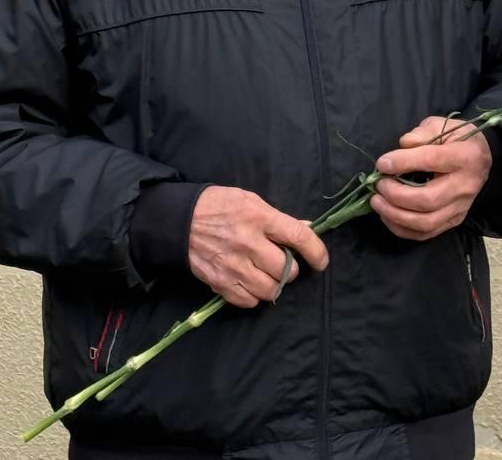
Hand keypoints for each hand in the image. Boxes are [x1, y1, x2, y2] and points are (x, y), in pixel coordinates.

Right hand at [187, 186, 328, 307]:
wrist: (180, 220)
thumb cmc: (219, 205)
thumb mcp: (250, 201)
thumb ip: (279, 218)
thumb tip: (307, 227)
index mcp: (259, 217)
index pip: (298, 236)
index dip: (316, 251)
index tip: (321, 261)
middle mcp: (248, 243)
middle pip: (286, 270)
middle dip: (289, 268)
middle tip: (281, 262)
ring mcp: (234, 266)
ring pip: (270, 289)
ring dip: (274, 284)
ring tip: (266, 273)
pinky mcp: (220, 282)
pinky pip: (248, 301)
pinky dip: (254, 295)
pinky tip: (250, 282)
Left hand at [371, 116, 492, 241]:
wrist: (482, 158)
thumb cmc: (458, 139)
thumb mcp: (442, 125)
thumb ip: (422, 133)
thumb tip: (404, 144)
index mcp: (464, 157)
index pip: (431, 161)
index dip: (404, 162)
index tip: (382, 163)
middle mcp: (464, 186)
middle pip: (428, 200)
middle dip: (396, 195)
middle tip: (379, 185)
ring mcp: (460, 208)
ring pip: (426, 222)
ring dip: (395, 215)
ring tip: (377, 202)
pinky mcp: (454, 220)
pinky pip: (426, 233)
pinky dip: (402, 228)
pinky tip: (387, 215)